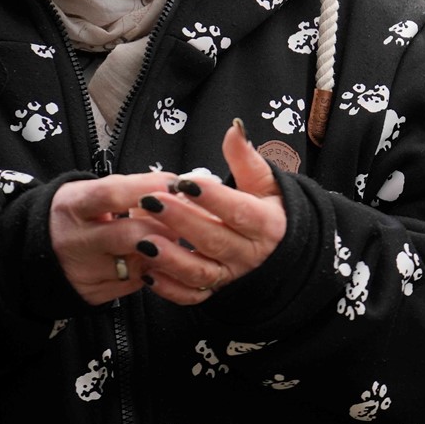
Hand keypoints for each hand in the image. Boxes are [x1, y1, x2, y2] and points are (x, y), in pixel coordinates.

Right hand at [50, 170, 186, 304]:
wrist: (39, 250)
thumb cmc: (79, 213)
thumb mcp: (92, 193)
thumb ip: (131, 190)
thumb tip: (178, 188)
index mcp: (73, 206)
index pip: (112, 194)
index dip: (147, 187)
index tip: (175, 183)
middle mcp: (75, 241)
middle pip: (131, 235)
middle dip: (166, 226)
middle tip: (185, 219)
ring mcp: (84, 272)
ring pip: (139, 264)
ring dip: (164, 251)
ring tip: (170, 238)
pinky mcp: (94, 294)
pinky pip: (137, 282)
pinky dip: (153, 269)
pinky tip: (155, 258)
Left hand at [123, 119, 287, 305]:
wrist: (281, 248)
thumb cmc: (267, 209)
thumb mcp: (263, 182)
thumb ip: (246, 157)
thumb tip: (235, 127)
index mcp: (265, 223)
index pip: (238, 210)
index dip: (212, 197)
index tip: (184, 182)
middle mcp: (249, 253)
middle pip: (214, 239)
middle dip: (181, 221)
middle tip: (151, 202)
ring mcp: (231, 275)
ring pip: (200, 272)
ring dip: (171, 259)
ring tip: (143, 241)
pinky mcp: (216, 290)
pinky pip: (192, 296)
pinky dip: (170, 289)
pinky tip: (148, 272)